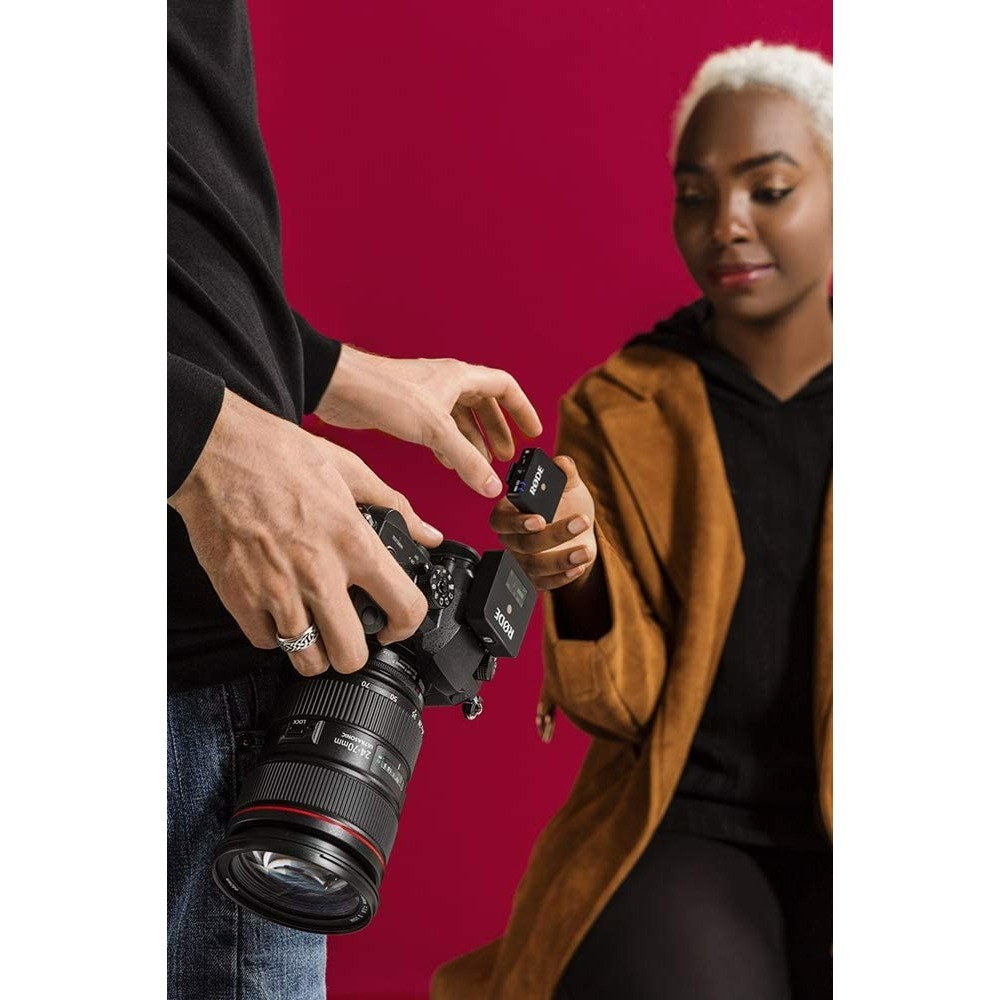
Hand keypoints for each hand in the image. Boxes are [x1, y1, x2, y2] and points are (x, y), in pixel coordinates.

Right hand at [169, 390, 440, 676]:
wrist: (213, 452)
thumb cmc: (276, 455)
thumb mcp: (349, 469)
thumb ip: (395, 506)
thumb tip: (429, 535)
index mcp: (353, 542)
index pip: (404, 607)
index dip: (406, 626)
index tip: (394, 625)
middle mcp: (318, 573)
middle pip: (352, 654)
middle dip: (355, 651)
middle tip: (349, 633)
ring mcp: (277, 591)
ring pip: (307, 659)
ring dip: (314, 650)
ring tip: (314, 626)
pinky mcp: (240, 598)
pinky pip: (266, 643)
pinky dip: (275, 635)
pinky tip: (280, 610)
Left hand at [313, 347, 542, 497]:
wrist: (341, 388)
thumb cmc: (385, 393)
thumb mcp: (435, 431)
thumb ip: (466, 460)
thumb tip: (491, 486)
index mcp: (460, 377)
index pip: (505, 388)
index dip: (521, 410)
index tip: (531, 432)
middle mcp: (446, 383)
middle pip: (484, 406)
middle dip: (497, 432)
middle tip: (505, 457)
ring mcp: (427, 397)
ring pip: (460, 420)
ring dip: (472, 442)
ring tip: (480, 466)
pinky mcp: (407, 412)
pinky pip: (439, 430)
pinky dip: (449, 447)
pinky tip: (448, 463)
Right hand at [489, 455, 597, 590]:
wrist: (582, 532)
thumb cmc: (568, 505)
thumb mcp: (569, 486)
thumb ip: (565, 473)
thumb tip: (562, 463)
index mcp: (510, 512)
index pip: (501, 520)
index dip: (517, 522)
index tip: (540, 519)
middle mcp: (512, 539)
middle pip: (522, 544)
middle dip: (553, 535)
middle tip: (578, 523)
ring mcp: (523, 561)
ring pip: (535, 566)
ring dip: (561, 559)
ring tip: (585, 550)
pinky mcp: (537, 578)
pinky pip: (544, 583)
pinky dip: (562, 577)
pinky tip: (579, 565)